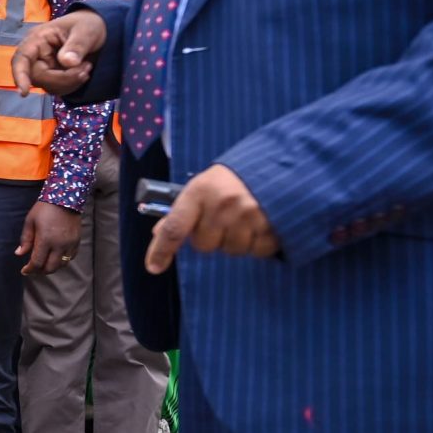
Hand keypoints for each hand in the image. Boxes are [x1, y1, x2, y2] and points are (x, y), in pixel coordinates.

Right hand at [13, 8, 108, 95]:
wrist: (97, 30)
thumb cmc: (87, 24)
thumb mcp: (86, 30)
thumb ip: (76, 45)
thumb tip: (67, 62)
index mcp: (38, 39)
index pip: (22, 58)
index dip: (20, 75)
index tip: (24, 93)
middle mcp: (36, 54)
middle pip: (37, 77)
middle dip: (62, 78)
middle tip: (86, 70)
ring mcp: (44, 66)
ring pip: (48, 85)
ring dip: (70, 82)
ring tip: (87, 67)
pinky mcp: (52, 76)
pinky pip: (57, 88)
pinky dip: (72, 85)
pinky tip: (83, 72)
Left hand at [17, 202, 81, 276]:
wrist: (65, 198)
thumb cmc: (44, 208)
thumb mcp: (30, 222)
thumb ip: (26, 240)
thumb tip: (19, 254)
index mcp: (45, 240)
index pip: (37, 262)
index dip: (29, 269)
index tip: (24, 271)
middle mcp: (59, 245)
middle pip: (51, 268)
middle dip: (40, 271)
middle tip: (34, 268)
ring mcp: (70, 244)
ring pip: (62, 264)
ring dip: (52, 267)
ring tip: (44, 263)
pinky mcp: (77, 241)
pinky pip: (71, 257)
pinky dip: (63, 260)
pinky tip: (56, 257)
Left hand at [144, 163, 276, 272]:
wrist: (278, 165)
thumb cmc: (233, 179)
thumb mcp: (203, 186)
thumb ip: (183, 210)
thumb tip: (159, 232)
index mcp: (200, 191)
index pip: (174, 228)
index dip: (161, 250)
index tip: (154, 267)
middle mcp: (223, 204)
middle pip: (204, 245)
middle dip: (209, 238)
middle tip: (221, 219)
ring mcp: (249, 216)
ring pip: (231, 250)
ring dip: (234, 241)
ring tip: (243, 219)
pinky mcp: (272, 227)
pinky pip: (256, 251)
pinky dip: (257, 243)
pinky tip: (259, 225)